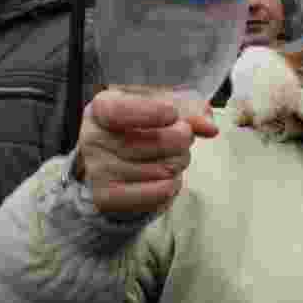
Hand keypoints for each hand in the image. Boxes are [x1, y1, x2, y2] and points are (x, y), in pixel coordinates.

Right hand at [76, 88, 218, 214]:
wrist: (119, 155)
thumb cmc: (144, 122)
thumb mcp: (164, 105)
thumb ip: (190, 110)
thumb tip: (209, 127)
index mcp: (102, 108)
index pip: (121, 111)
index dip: (151, 113)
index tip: (172, 114)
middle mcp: (93, 138)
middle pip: (156, 141)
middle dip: (183, 138)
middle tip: (180, 135)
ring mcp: (99, 170)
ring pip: (163, 169)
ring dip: (179, 161)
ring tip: (169, 154)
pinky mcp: (108, 197)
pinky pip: (158, 193)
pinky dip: (172, 184)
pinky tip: (164, 175)